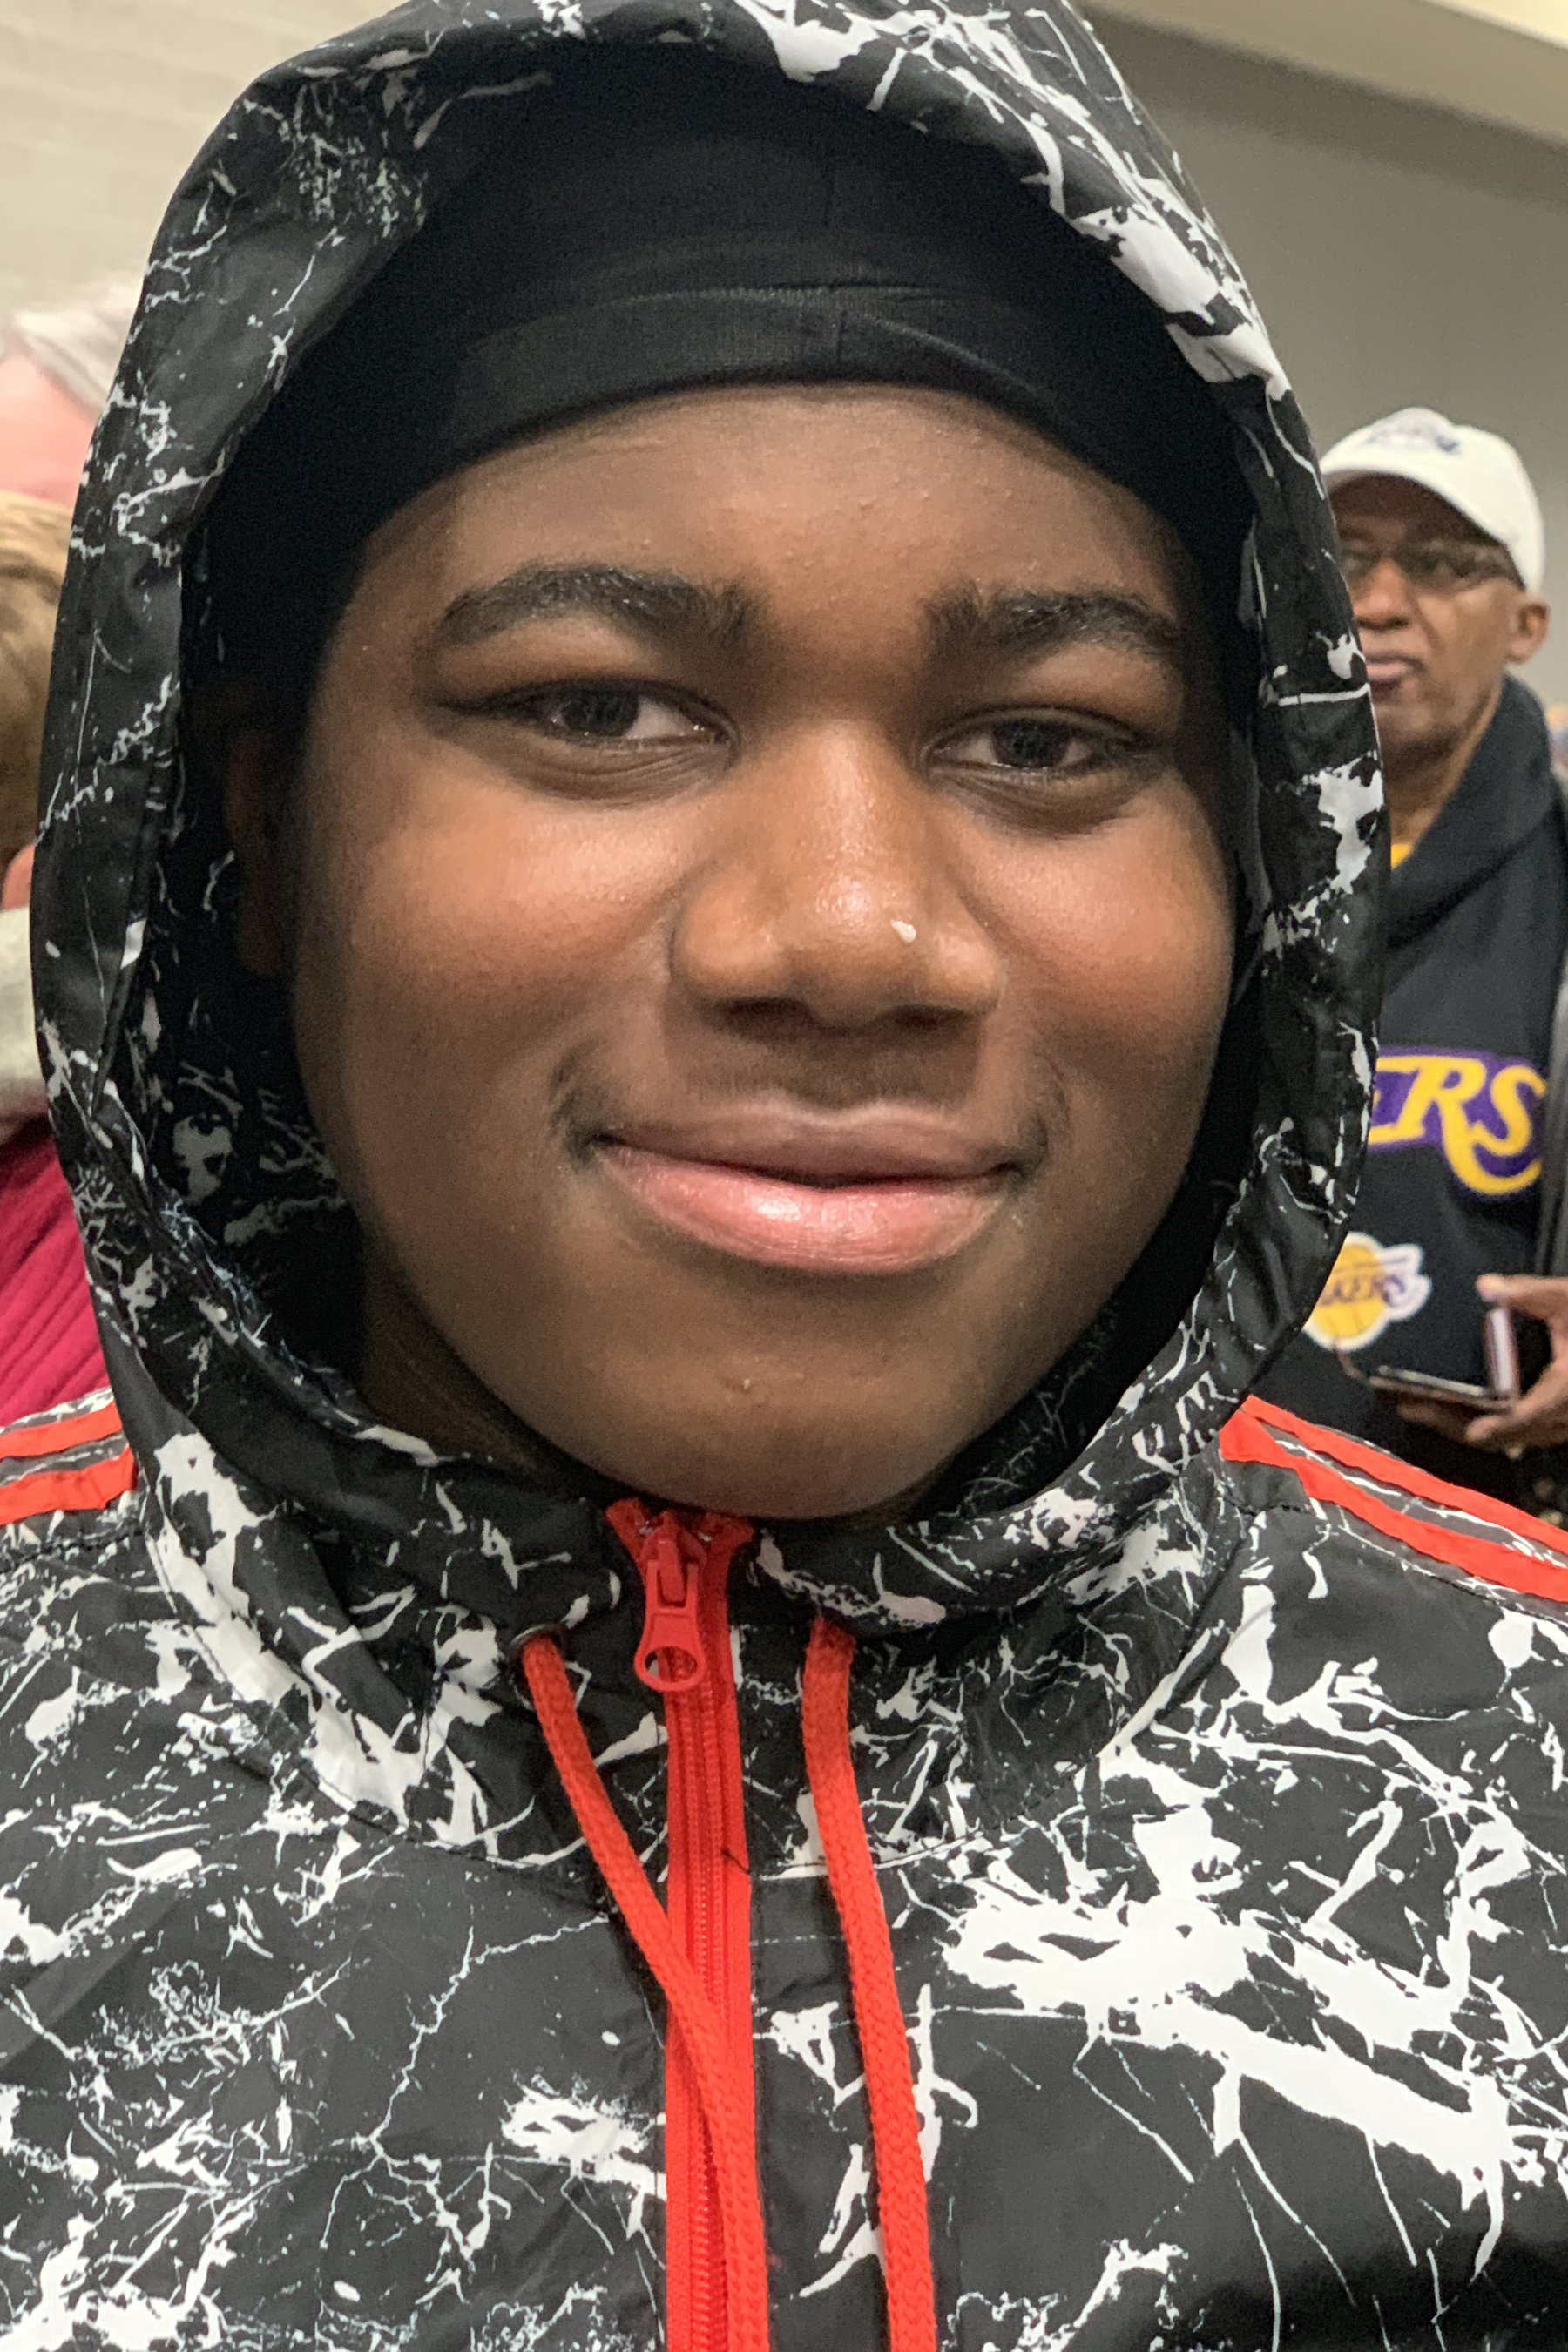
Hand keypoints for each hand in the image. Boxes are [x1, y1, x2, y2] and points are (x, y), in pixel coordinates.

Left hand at [1395, 1274, 1567, 1453]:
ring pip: (1507, 1436)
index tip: (1475, 1430)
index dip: (1502, 1427)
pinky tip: (1452, 1403)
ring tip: (1416, 1403)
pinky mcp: (1554, 1421)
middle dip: (1454, 1424)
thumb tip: (1488, 1286)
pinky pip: (1513, 1430)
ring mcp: (1560, 1424)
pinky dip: (1481, 1422)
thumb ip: (1532, 1294)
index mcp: (1565, 1393)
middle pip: (1506, 1434)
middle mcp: (1562, 1417)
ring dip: (1462, 1424)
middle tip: (1406, 1404)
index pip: (1531, 1417)